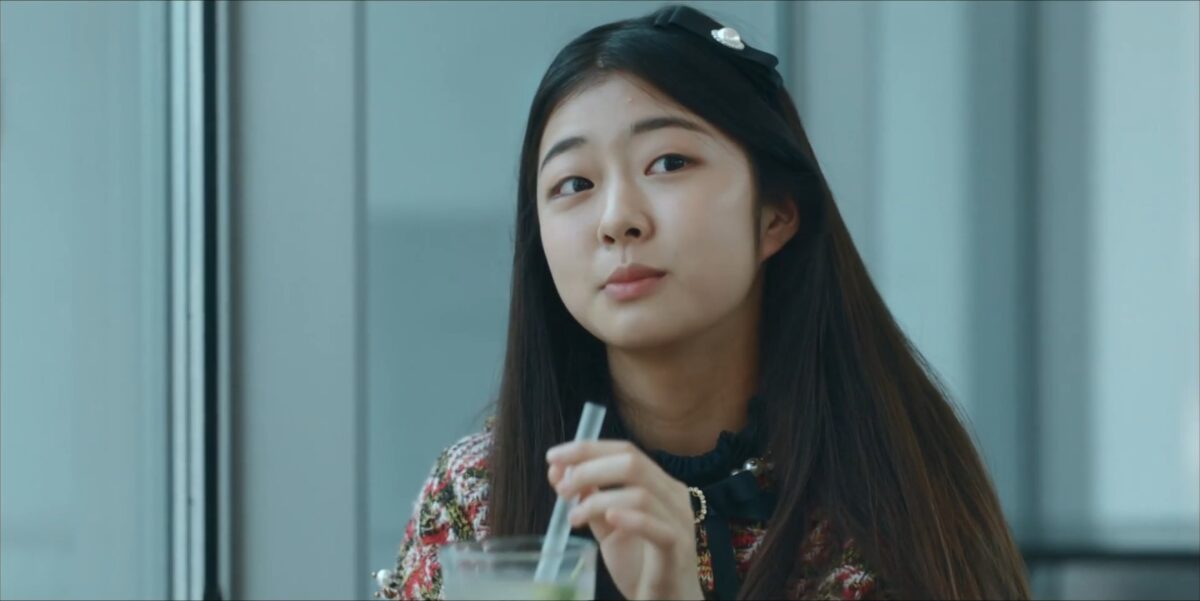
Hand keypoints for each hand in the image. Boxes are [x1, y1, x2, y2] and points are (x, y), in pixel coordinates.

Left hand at [546, 440, 705, 600]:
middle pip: (632, 463)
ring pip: (640, 493)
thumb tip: (558, 471)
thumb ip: (588, 499)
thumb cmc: (640, 565)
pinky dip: (630, 518)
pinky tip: (609, 519)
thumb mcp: (608, 527)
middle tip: (561, 489)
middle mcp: (673, 495)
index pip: (625, 451)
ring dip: (598, 500)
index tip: (552, 456)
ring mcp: (678, 520)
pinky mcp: (677, 547)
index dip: (587, 449)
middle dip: (589, 469)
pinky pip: (656, 526)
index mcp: (659, 484)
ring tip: (574, 518)